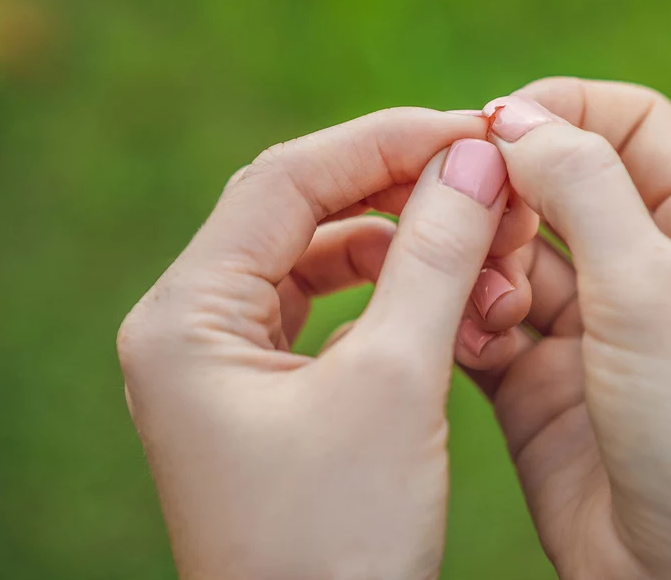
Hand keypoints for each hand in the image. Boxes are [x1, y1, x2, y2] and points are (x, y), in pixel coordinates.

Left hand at [116, 109, 533, 579]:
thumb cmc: (339, 543)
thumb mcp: (395, 385)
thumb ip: (433, 258)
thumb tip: (474, 159)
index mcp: (186, 318)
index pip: (286, 181)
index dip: (385, 143)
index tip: (472, 131)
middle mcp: (189, 330)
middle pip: (300, 212)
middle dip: (398, 190)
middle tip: (484, 181)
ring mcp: (224, 365)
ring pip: (319, 261)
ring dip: (401, 246)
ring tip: (477, 250)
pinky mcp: (265, 396)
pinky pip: (328, 313)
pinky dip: (389, 296)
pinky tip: (442, 302)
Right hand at [464, 79, 670, 579]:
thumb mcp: (655, 291)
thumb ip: (585, 188)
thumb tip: (516, 118)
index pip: (633, 125)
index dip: (564, 110)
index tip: (493, 126)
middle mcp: (655, 273)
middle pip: (565, 186)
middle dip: (510, 189)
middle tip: (461, 206)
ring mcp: (596, 332)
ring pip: (517, 256)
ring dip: (485, 260)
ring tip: (479, 295)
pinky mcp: (544, 386)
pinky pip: (489, 323)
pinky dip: (467, 317)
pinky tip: (467, 336)